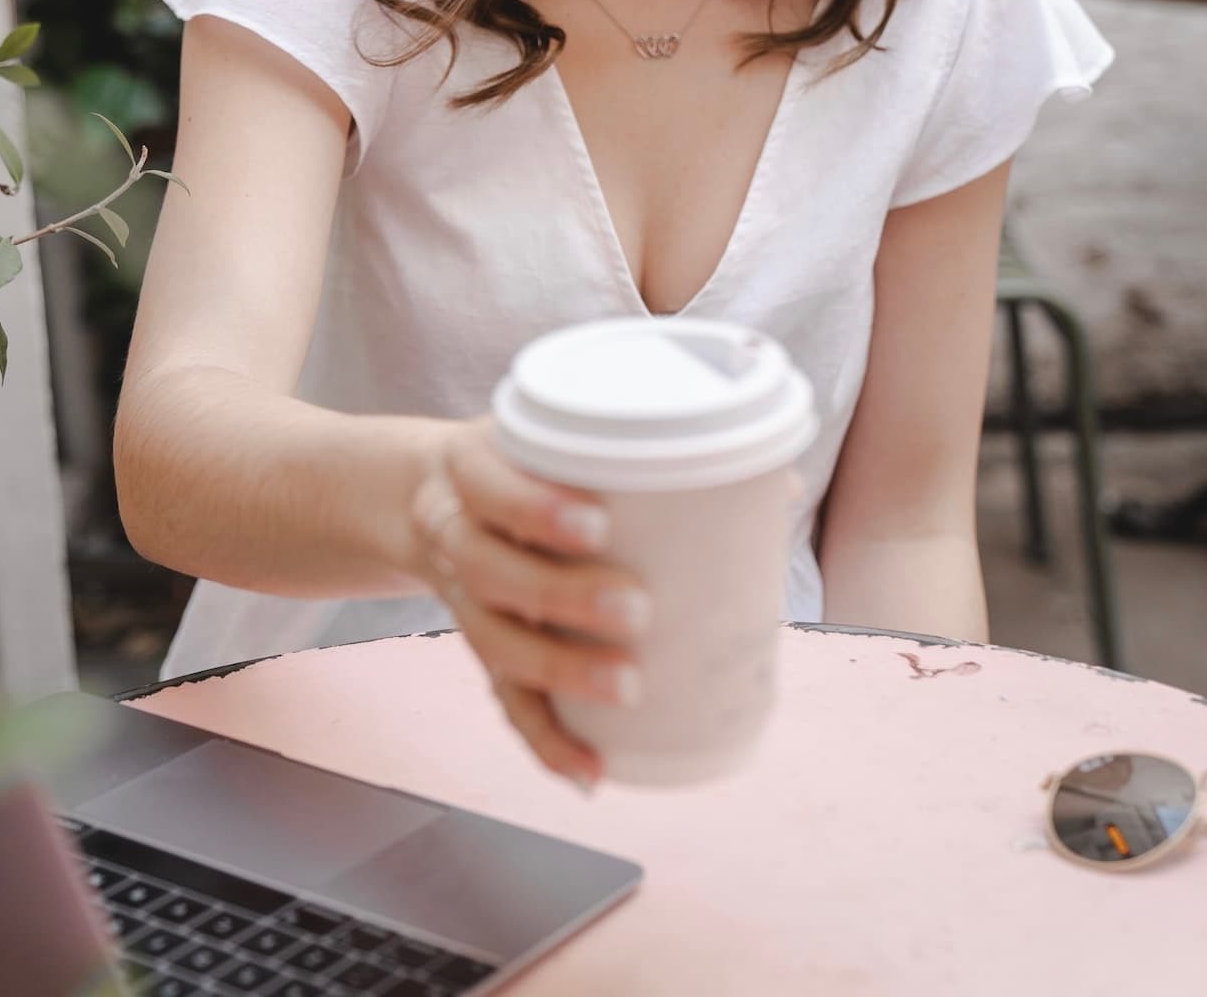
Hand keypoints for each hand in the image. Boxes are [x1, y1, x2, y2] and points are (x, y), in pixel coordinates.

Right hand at [409, 417, 650, 789]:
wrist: (429, 493)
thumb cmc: (520, 462)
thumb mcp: (551, 435)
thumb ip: (643, 452)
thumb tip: (777, 482)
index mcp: (472, 468)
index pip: (490, 486)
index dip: (535, 508)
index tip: (599, 522)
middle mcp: (455, 532)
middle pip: (491, 571)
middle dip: (561, 593)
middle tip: (636, 606)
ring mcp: (463, 597)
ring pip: (493, 641)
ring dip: (560, 671)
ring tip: (629, 688)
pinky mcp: (481, 646)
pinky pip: (503, 700)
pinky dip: (544, 740)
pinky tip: (590, 771)